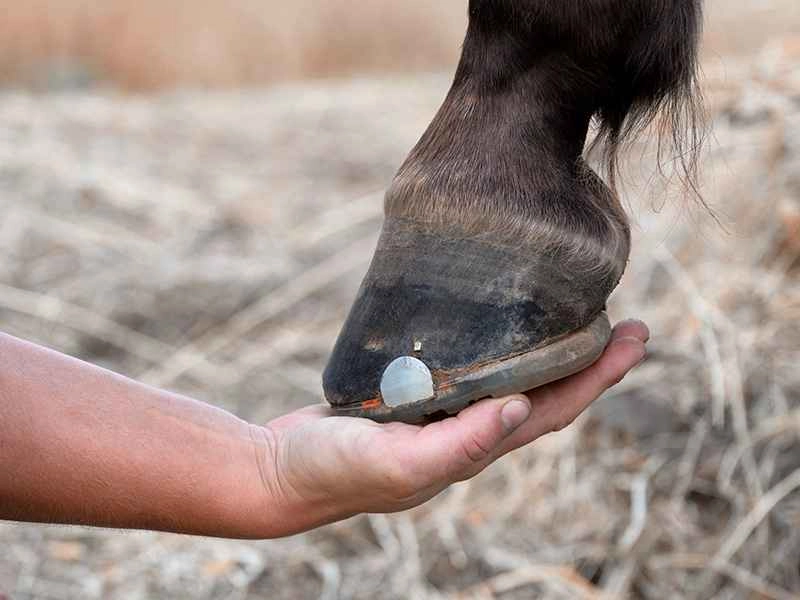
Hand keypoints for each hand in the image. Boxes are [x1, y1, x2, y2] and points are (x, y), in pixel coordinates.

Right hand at [252, 320, 648, 532]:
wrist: (278, 471)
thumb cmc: (334, 471)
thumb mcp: (399, 464)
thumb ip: (460, 444)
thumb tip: (521, 408)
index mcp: (474, 449)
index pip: (553, 409)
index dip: (599, 377)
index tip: (636, 338)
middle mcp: (467, 431)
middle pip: (544, 392)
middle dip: (589, 361)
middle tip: (625, 320)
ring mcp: (440, 414)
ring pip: (508, 377)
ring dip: (546, 350)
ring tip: (570, 315)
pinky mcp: (411, 396)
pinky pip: (467, 366)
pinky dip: (493, 344)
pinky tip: (491, 321)